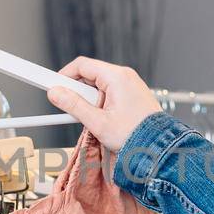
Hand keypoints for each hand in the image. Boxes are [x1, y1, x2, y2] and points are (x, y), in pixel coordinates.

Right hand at [47, 57, 161, 151]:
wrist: (159, 149)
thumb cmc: (136, 136)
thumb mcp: (98, 122)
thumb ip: (74, 106)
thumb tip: (56, 94)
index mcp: (117, 77)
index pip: (82, 65)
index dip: (64, 75)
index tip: (53, 85)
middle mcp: (125, 76)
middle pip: (90, 75)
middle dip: (77, 91)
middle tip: (71, 110)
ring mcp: (130, 85)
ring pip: (99, 85)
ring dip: (89, 100)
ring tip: (92, 119)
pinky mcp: (132, 95)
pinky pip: (110, 92)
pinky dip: (100, 103)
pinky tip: (102, 119)